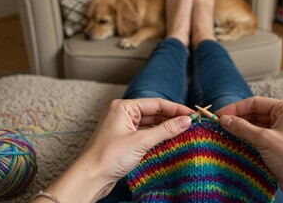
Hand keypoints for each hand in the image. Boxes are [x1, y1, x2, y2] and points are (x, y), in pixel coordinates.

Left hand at [36, 98, 192, 202]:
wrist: (90, 177)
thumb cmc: (109, 157)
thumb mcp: (141, 141)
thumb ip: (166, 130)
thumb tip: (186, 121)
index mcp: (123, 107)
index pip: (156, 103)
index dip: (176, 108)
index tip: (192, 114)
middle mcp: (122, 113)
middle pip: (153, 112)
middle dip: (172, 117)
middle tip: (191, 123)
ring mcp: (123, 126)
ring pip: (150, 123)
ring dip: (165, 127)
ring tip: (184, 130)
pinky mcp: (124, 139)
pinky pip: (145, 133)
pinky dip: (157, 135)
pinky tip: (170, 139)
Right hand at [216, 96, 282, 202]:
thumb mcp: (264, 139)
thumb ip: (242, 127)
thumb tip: (224, 119)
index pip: (255, 102)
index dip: (235, 108)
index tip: (219, 114)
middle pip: (254, 112)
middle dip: (237, 118)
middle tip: (219, 124)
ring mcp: (281, 130)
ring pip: (255, 125)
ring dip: (240, 128)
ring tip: (224, 131)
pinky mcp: (277, 143)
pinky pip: (258, 135)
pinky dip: (246, 137)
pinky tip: (234, 140)